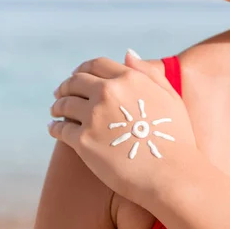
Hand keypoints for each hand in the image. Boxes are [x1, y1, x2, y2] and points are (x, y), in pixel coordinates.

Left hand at [48, 51, 196, 205]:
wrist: (172, 175)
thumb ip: (148, 72)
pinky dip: (55, 127)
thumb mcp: (169, 96)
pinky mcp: (84, 141)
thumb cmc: (176, 137)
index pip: (96, 65)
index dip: (84, 69)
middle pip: (76, 81)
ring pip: (65, 104)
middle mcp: (108, 92)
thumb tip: (127, 53)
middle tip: (61, 92)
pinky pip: (61, 129)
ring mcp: (94, 116)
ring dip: (58, 105)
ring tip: (56, 110)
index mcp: (129, 78)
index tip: (78, 75)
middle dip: (67, 85)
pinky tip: (54, 128)